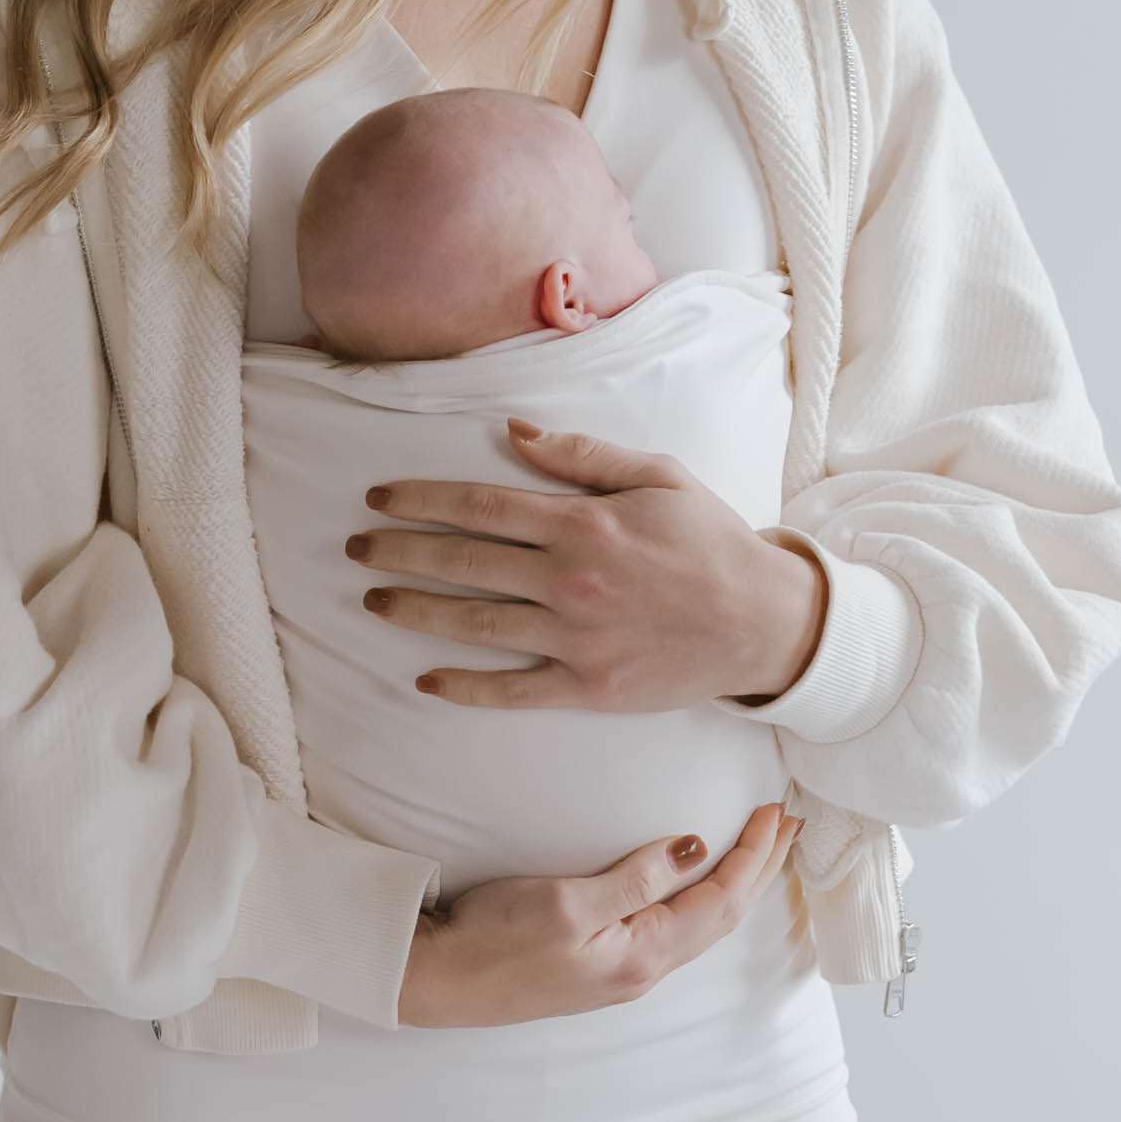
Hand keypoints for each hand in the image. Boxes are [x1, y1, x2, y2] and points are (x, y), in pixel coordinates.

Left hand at [355, 421, 828, 714]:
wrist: (764, 622)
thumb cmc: (711, 542)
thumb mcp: (658, 476)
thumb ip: (582, 455)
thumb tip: (512, 432)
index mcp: (583, 523)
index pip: (479, 507)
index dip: (419, 500)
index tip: (378, 499)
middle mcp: (570, 580)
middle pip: (462, 561)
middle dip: (399, 552)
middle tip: (356, 549)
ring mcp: (576, 638)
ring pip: (473, 622)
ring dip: (414, 611)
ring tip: (374, 602)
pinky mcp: (588, 687)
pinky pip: (511, 689)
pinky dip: (463, 686)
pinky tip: (425, 679)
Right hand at [398, 807, 798, 1024]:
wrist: (438, 982)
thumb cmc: (493, 941)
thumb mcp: (568, 902)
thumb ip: (637, 878)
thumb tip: (696, 850)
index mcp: (642, 954)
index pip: (721, 901)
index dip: (754, 856)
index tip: (774, 812)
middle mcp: (641, 970)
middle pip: (722, 917)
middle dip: (761, 870)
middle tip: (788, 826)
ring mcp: (621, 972)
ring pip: (701, 927)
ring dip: (736, 886)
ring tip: (759, 851)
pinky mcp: (600, 966)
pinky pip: (673, 931)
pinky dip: (703, 901)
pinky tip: (701, 888)